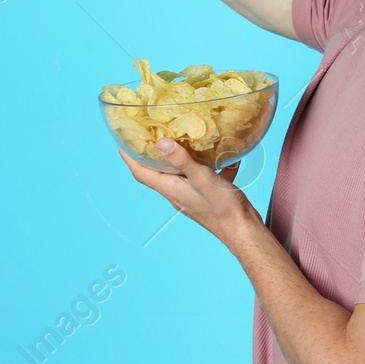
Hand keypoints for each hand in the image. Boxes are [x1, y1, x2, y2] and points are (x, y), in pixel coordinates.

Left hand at [118, 143, 258, 244]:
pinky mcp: (204, 196)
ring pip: (176, 173)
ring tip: (178, 138)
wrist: (242, 230)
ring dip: (174, 157)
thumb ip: (182, 161)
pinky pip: (198, 176)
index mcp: (170, 189)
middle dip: (149, 153)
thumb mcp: (202, 179)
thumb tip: (161, 143)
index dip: (129, 156)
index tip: (122, 139)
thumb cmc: (223, 208)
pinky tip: (217, 154)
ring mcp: (190, 195)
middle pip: (155, 172)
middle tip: (148, 133)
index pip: (141, 172)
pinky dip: (204, 164)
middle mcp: (176, 193)